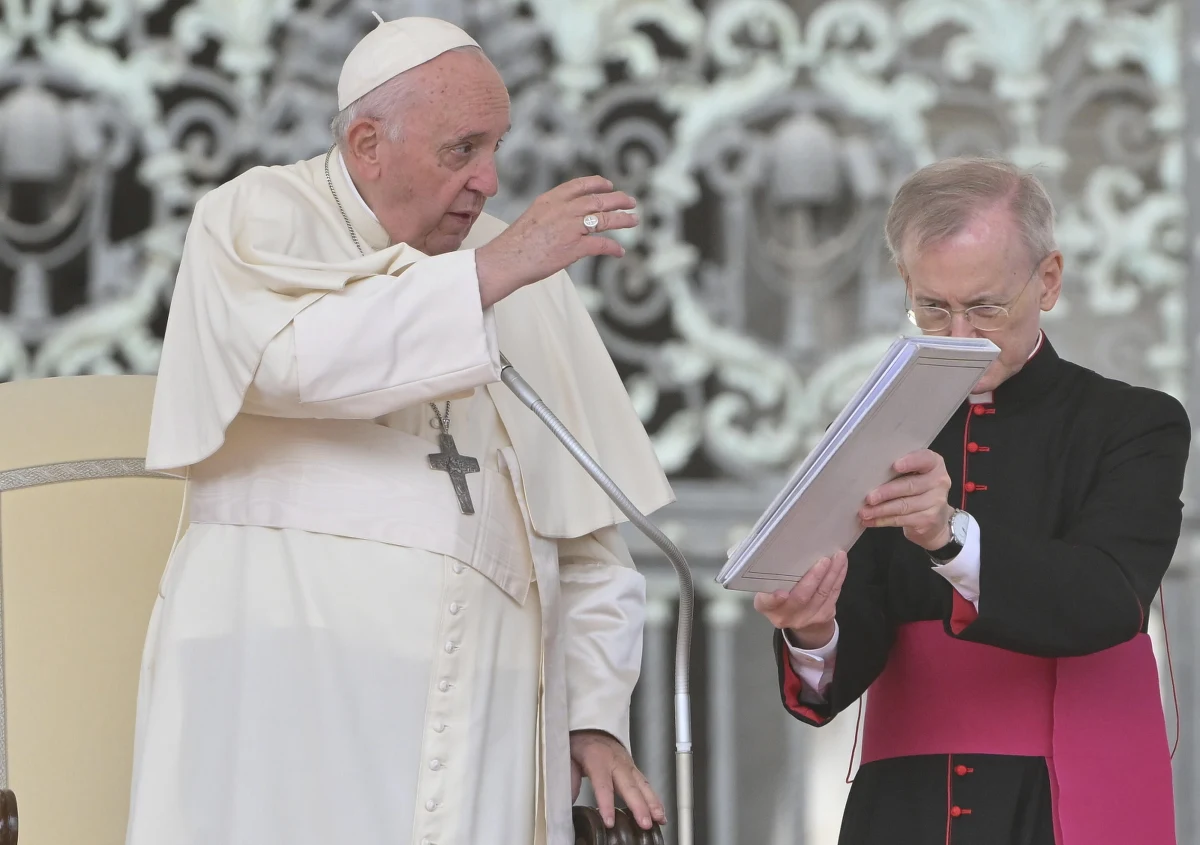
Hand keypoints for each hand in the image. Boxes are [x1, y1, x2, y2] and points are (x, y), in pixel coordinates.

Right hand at [475, 176, 637, 306]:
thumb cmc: (516, 244)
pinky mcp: (574, 247)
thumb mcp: (533, 217)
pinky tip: (620, 251)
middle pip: (597, 201)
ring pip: (604, 219)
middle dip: (618, 200)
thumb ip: (552, 213)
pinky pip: (601, 245)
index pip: (580, 185)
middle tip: (631, 202)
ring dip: (622, 219)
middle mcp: (563, 210)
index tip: (608, 185)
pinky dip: (613, 248)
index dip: (598, 184)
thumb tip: (566, 219)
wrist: (506, 259)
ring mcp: (570, 227)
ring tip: (634, 220)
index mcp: (551, 200)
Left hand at [569, 730, 666, 830]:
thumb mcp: (567, 756)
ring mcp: (627, 764)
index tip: (610, 821)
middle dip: (639, 806)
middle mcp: (616, 762)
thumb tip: (566, 801)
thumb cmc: (580, 743)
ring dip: (652, 803)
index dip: (607, 804)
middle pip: (629, 786)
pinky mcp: (633, 768)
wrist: (592, 727)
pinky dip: (655, 799)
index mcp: (597, 758)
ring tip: (659, 819)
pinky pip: (646, 784)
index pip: (603, 784)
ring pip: (642, 785)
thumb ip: (568, 779)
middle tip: (644, 823)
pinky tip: (660, 812)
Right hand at [753, 552, 846, 647]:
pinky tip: (842, 564)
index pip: (767, 603)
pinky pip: (834, 594)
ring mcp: (807, 618)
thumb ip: (771, 578)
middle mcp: (786, 616)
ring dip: (832, 573)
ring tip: (838, 556)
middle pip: (801, 598)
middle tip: (824, 560)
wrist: (800, 621)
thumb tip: (785, 556)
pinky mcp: (825, 615)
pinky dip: (839, 577)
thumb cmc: (780, 597)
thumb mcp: (767, 590)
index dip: (774, 599)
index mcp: (768, 607)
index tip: (782, 594)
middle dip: (814, 578)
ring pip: (822, 594)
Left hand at [859, 449, 953, 550]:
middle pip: (910, 486)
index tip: (895, 465)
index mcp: (934, 464)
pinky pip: (902, 520)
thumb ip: (899, 470)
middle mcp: (939, 482)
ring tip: (864, 512)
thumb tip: (869, 475)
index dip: (910, 462)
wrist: (935, 518)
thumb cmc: (917, 489)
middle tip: (869, 498)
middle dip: (887, 492)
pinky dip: (883, 520)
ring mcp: (936, 502)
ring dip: (881, 510)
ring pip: (904, 506)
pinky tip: (870, 520)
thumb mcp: (913, 474)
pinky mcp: (929, 519)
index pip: (925, 459)